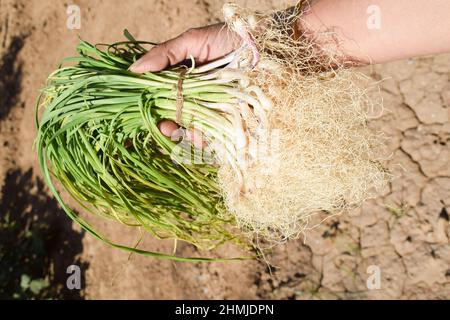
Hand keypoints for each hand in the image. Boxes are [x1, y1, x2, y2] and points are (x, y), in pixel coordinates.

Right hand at [130, 23, 239, 147]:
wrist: (266, 45)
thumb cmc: (228, 38)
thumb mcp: (193, 40)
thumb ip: (165, 53)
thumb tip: (133, 69)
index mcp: (182, 77)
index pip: (160, 94)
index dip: (150, 106)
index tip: (144, 114)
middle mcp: (194, 93)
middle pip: (173, 114)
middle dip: (167, 125)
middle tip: (166, 128)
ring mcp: (210, 106)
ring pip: (190, 127)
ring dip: (184, 134)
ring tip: (186, 134)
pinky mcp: (227, 117)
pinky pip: (211, 132)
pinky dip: (203, 138)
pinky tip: (202, 137)